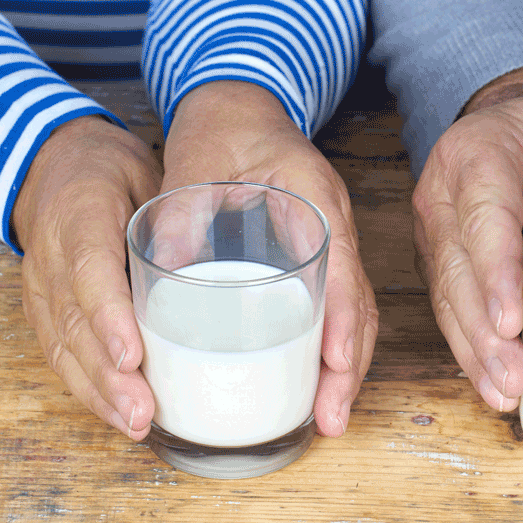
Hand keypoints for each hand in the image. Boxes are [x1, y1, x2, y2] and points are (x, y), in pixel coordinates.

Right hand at [13, 115, 162, 439]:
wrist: (56, 166)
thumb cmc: (113, 172)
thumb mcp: (147, 174)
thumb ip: (174, 213)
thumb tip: (220, 262)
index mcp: (78, 214)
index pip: (90, 270)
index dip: (109, 317)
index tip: (134, 355)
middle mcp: (51, 256)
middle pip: (74, 323)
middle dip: (108, 374)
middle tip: (143, 411)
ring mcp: (41, 286)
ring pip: (63, 347)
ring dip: (99, 392)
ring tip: (135, 423)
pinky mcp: (44, 308)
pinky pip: (60, 352)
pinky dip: (88, 388)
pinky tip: (118, 413)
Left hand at [160, 80, 377, 435]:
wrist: (240, 105)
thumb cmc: (224, 128)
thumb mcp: (194, 163)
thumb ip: (180, 214)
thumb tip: (163, 278)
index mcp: (314, 197)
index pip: (341, 265)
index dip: (341, 319)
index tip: (335, 364)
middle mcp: (333, 223)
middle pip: (358, 303)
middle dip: (351, 365)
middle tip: (332, 418)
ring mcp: (330, 240)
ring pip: (354, 311)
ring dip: (347, 365)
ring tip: (329, 416)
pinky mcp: (317, 254)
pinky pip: (337, 306)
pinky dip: (333, 346)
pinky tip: (318, 380)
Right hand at [412, 67, 522, 410]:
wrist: (506, 126)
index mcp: (477, 152)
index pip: (483, 214)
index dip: (495, 271)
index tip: (514, 322)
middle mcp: (442, 192)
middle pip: (456, 267)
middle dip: (483, 330)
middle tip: (514, 376)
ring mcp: (434, 229)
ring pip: (446, 295)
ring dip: (474, 350)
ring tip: (505, 392)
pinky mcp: (439, 259)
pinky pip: (450, 306)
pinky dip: (472, 347)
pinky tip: (493, 380)